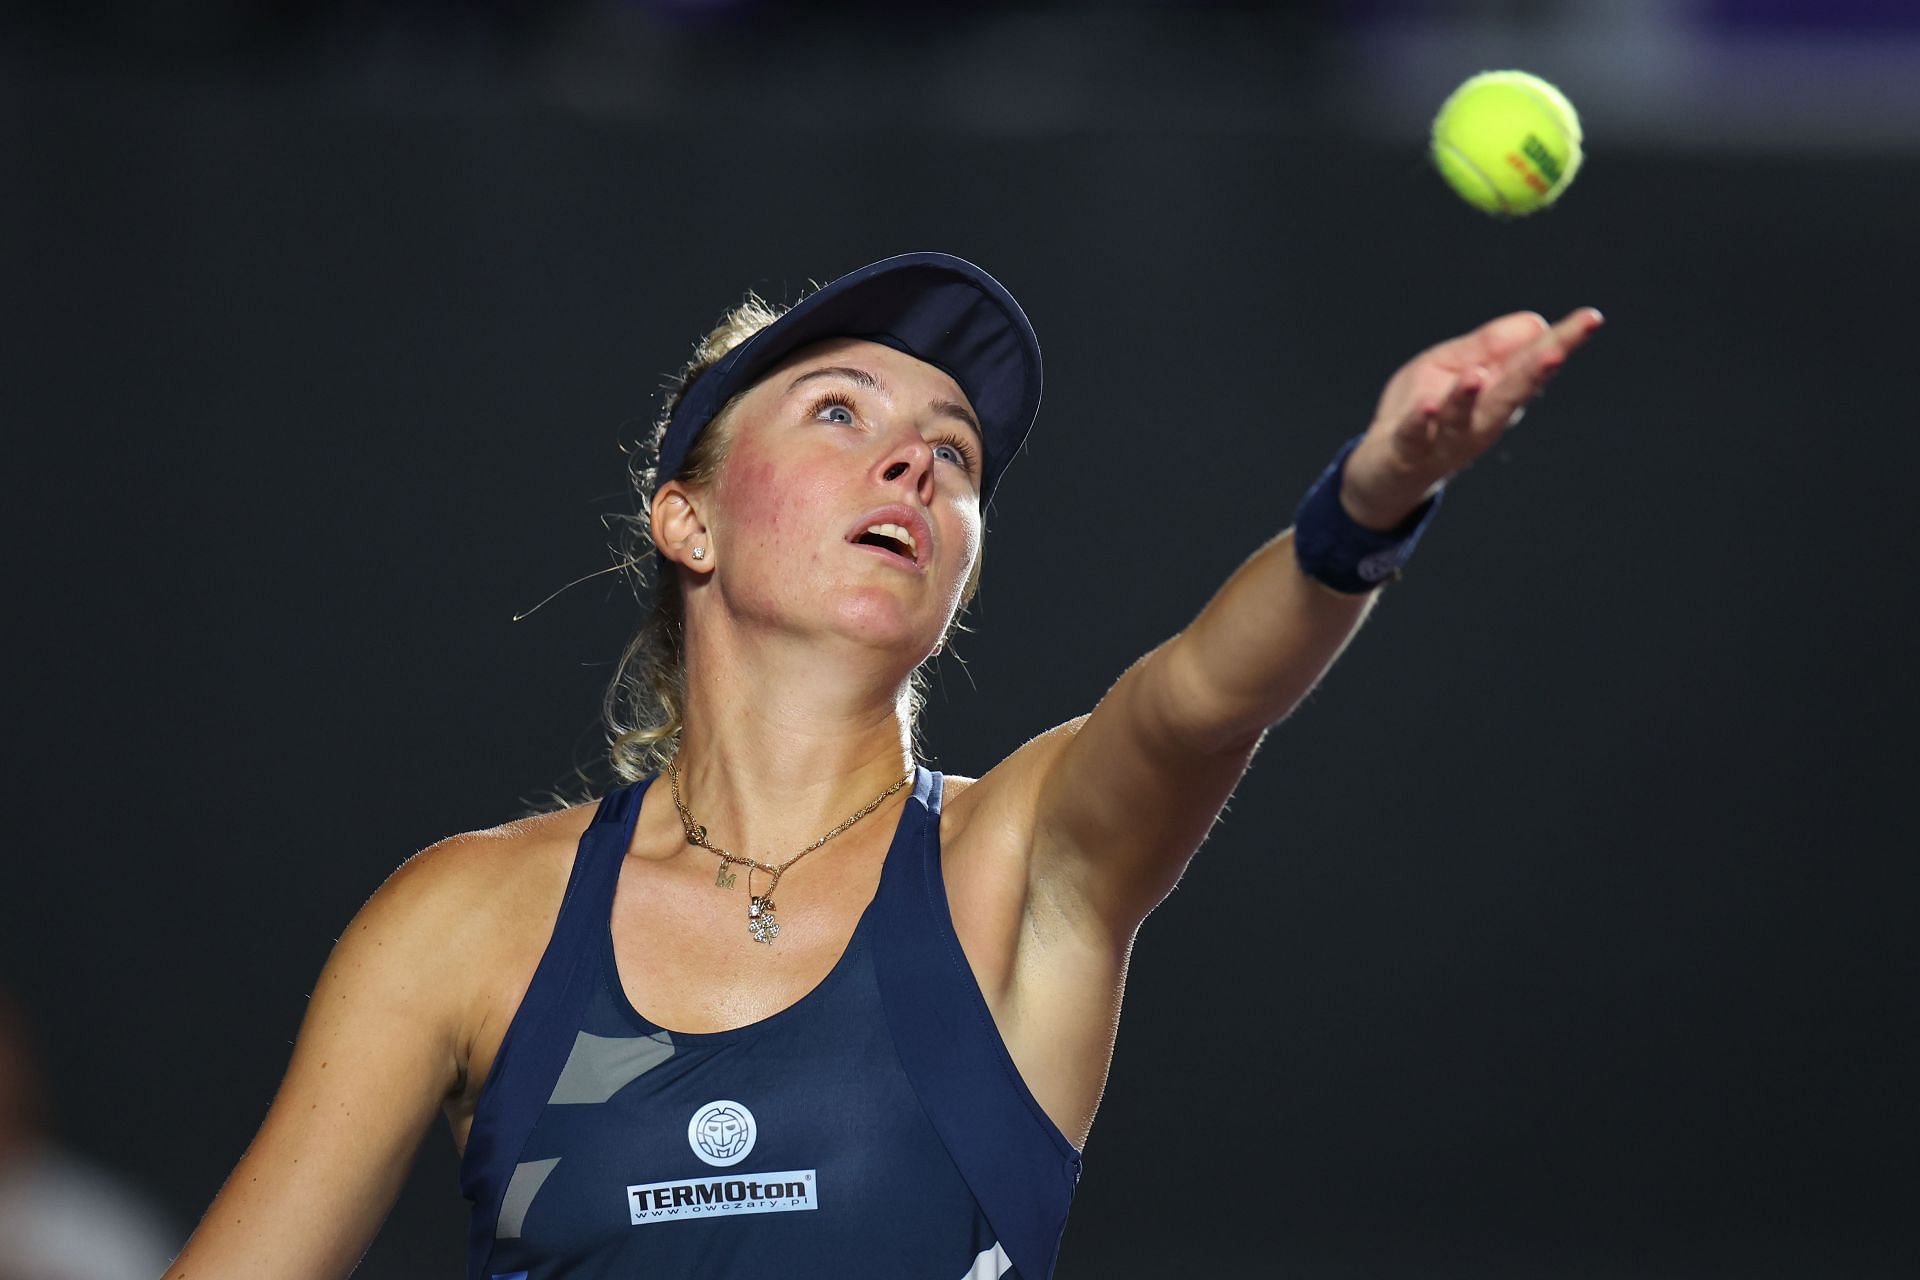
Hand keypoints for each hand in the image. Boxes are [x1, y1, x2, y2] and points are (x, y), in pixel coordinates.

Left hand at [1339, 307, 1604, 530]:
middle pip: (1510, 391)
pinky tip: (1426, 407)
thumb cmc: (1425, 412)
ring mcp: (1445, 436)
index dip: (1563, 341)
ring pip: (1463, 416)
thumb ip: (1489, 346)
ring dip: (1470, 397)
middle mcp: (1480, 418)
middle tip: (1558, 351)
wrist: (1384, 471)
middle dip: (1534, 372)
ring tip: (1477, 376)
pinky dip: (1421, 422)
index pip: (1533, 361)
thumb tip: (1536, 323)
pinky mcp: (1409, 448)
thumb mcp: (1453, 366)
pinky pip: (1415, 434)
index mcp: (1496, 391)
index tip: (1591, 319)